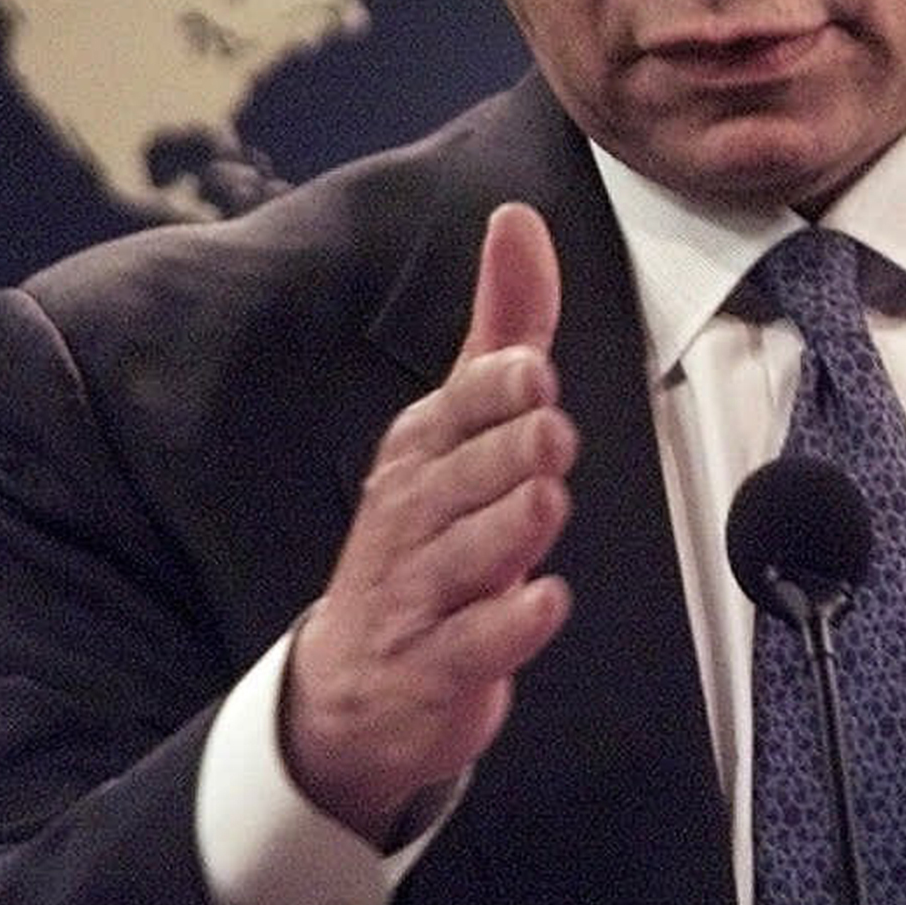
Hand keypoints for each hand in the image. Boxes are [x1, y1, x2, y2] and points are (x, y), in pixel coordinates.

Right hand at [283, 202, 578, 845]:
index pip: (453, 412)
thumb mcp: (460, 429)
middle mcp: (411, 518)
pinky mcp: (434, 672)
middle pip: (460, 482)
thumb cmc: (425, 535)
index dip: (492, 393)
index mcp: (419, 454)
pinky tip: (542, 602)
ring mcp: (417, 599)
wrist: (353, 686)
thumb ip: (502, 330)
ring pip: (463, 560)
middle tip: (551, 430)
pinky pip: (470, 650)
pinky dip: (506, 628)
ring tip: (547, 501)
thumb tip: (518, 218)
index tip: (532, 367)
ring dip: (507, 530)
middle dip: (505, 456)